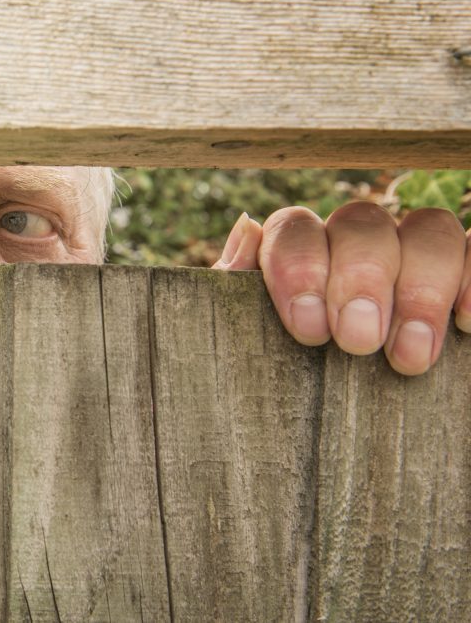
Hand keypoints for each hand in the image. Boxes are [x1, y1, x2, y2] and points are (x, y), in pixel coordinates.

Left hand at [214, 203, 470, 375]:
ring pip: (428, 228)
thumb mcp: (240, 351)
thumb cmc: (276, 398)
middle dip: (360, 277)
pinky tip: (466, 324)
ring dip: (421, 286)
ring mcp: (413, 260)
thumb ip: (231, 292)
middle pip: (362, 222)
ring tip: (409, 356)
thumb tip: (247, 227)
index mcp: (296, 256)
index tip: (307, 327)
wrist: (314, 457)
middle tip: (358, 341)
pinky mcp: (462, 284)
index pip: (294, 228)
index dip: (299, 266)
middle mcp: (354, 247)